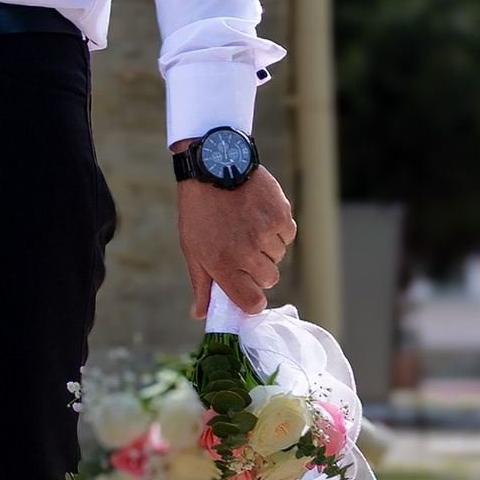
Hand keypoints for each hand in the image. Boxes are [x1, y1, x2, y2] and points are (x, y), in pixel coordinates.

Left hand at [174, 158, 295, 323]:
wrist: (212, 164)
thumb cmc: (199, 210)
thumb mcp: (191, 247)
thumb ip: (201, 283)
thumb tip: (201, 315)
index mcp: (221, 264)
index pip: (251, 302)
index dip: (253, 300)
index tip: (249, 291)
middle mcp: (245, 252)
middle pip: (269, 279)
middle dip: (259, 269)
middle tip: (244, 248)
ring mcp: (264, 233)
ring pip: (279, 255)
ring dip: (267, 245)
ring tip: (248, 224)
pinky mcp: (280, 214)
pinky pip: (288, 234)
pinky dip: (278, 227)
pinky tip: (259, 213)